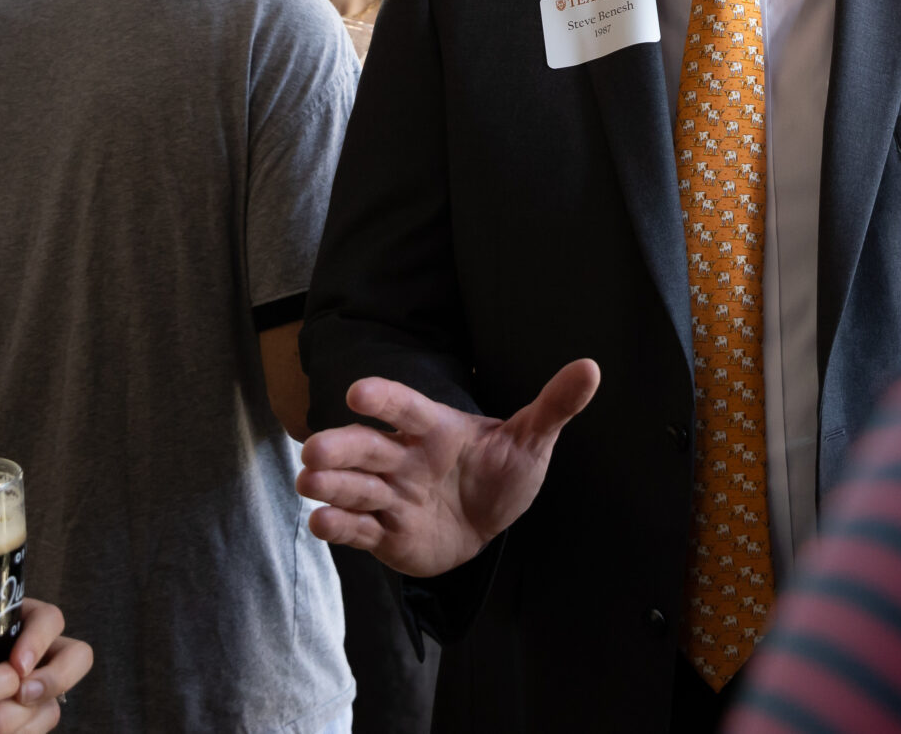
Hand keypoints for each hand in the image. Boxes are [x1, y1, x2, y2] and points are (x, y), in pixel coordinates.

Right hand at [297, 359, 600, 576]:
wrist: (488, 525)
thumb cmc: (503, 473)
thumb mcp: (531, 439)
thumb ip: (553, 405)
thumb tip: (591, 367)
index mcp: (434, 429)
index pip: (405, 409)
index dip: (383, 400)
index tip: (358, 392)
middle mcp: (404, 459)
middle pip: (367, 449)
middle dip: (340, 448)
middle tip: (315, 449)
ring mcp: (391, 496)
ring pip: (355, 487)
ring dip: (330, 485)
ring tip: (309, 482)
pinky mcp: (384, 534)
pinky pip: (357, 529)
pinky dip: (338, 527)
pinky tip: (320, 524)